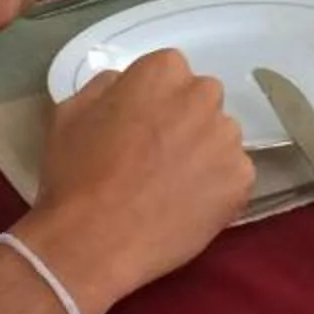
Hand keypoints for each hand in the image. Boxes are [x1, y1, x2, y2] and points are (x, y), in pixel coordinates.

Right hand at [27, 48, 254, 310]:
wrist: (94, 242)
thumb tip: (125, 85)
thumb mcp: (71, 113)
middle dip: (184, 122)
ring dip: (203, 155)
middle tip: (157, 158)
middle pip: (201, 102)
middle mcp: (203, 95)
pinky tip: (187, 209)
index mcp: (163, 71)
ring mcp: (227, 138)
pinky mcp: (241, 179)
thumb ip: (106, 86)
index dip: (154, 102)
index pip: (170, 73)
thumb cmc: (76, 175)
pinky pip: (233, 177)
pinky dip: (216, 190)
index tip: (139, 127)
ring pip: (220, 139)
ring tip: (171, 189)